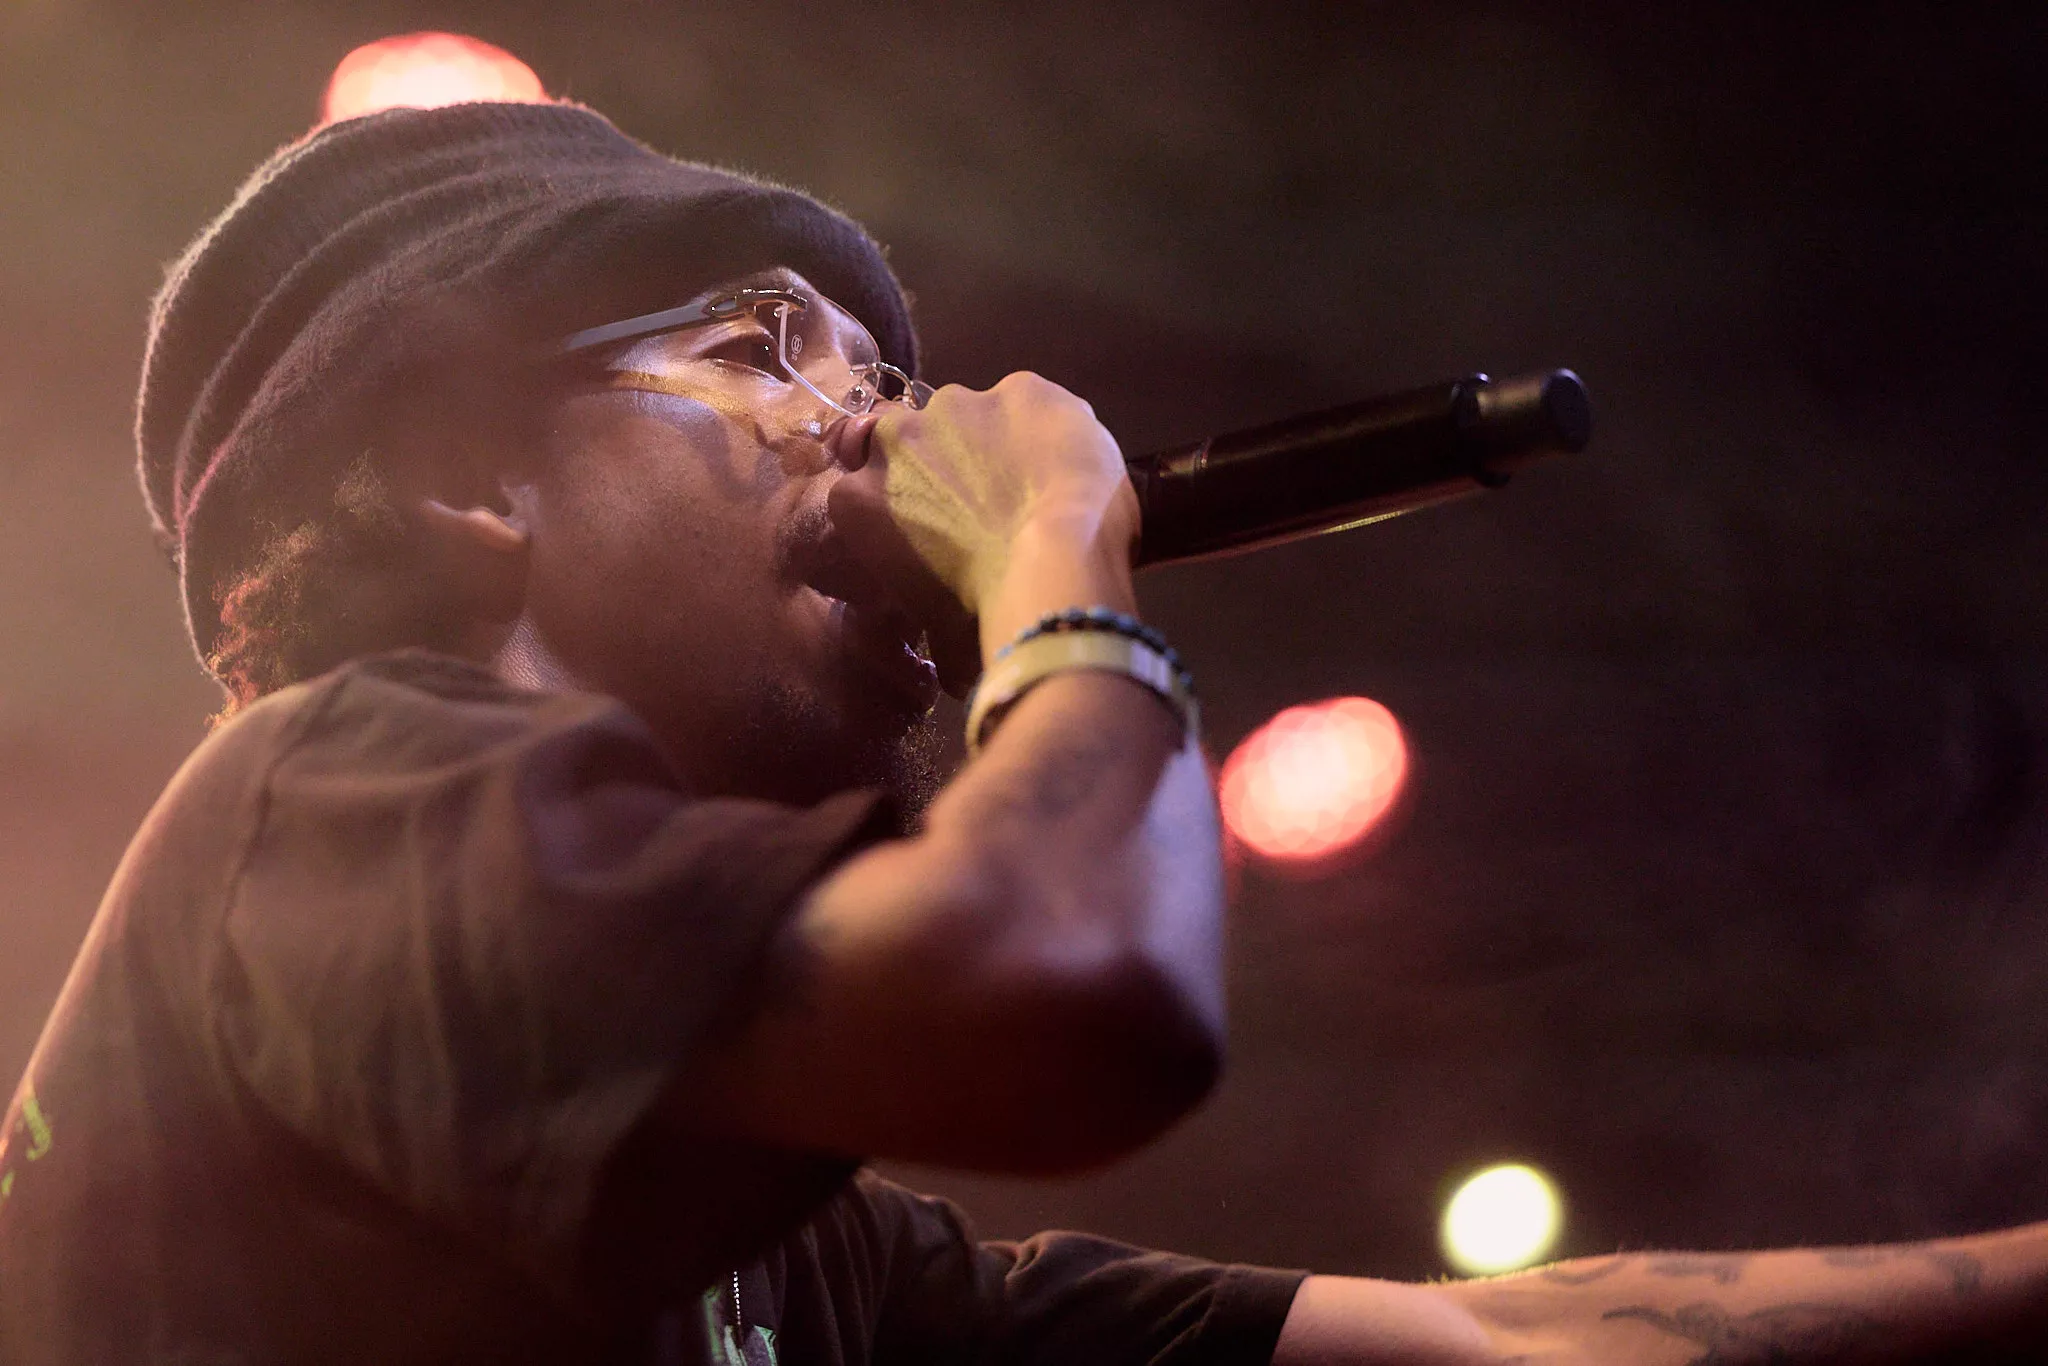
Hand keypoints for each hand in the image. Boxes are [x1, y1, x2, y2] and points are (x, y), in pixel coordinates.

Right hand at [826, 372, 1138, 693]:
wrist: (1054, 571)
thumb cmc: (986, 615)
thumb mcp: (941, 634)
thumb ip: (934, 628)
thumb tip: (953, 671)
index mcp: (858, 497)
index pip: (863, 485)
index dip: (900, 504)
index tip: (932, 527)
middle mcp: (896, 439)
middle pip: (912, 442)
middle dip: (941, 468)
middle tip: (986, 507)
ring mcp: (959, 405)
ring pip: (972, 418)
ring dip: (994, 445)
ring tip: (1035, 487)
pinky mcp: (1019, 388)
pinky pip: (1030, 403)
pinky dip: (1045, 427)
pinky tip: (1066, 463)